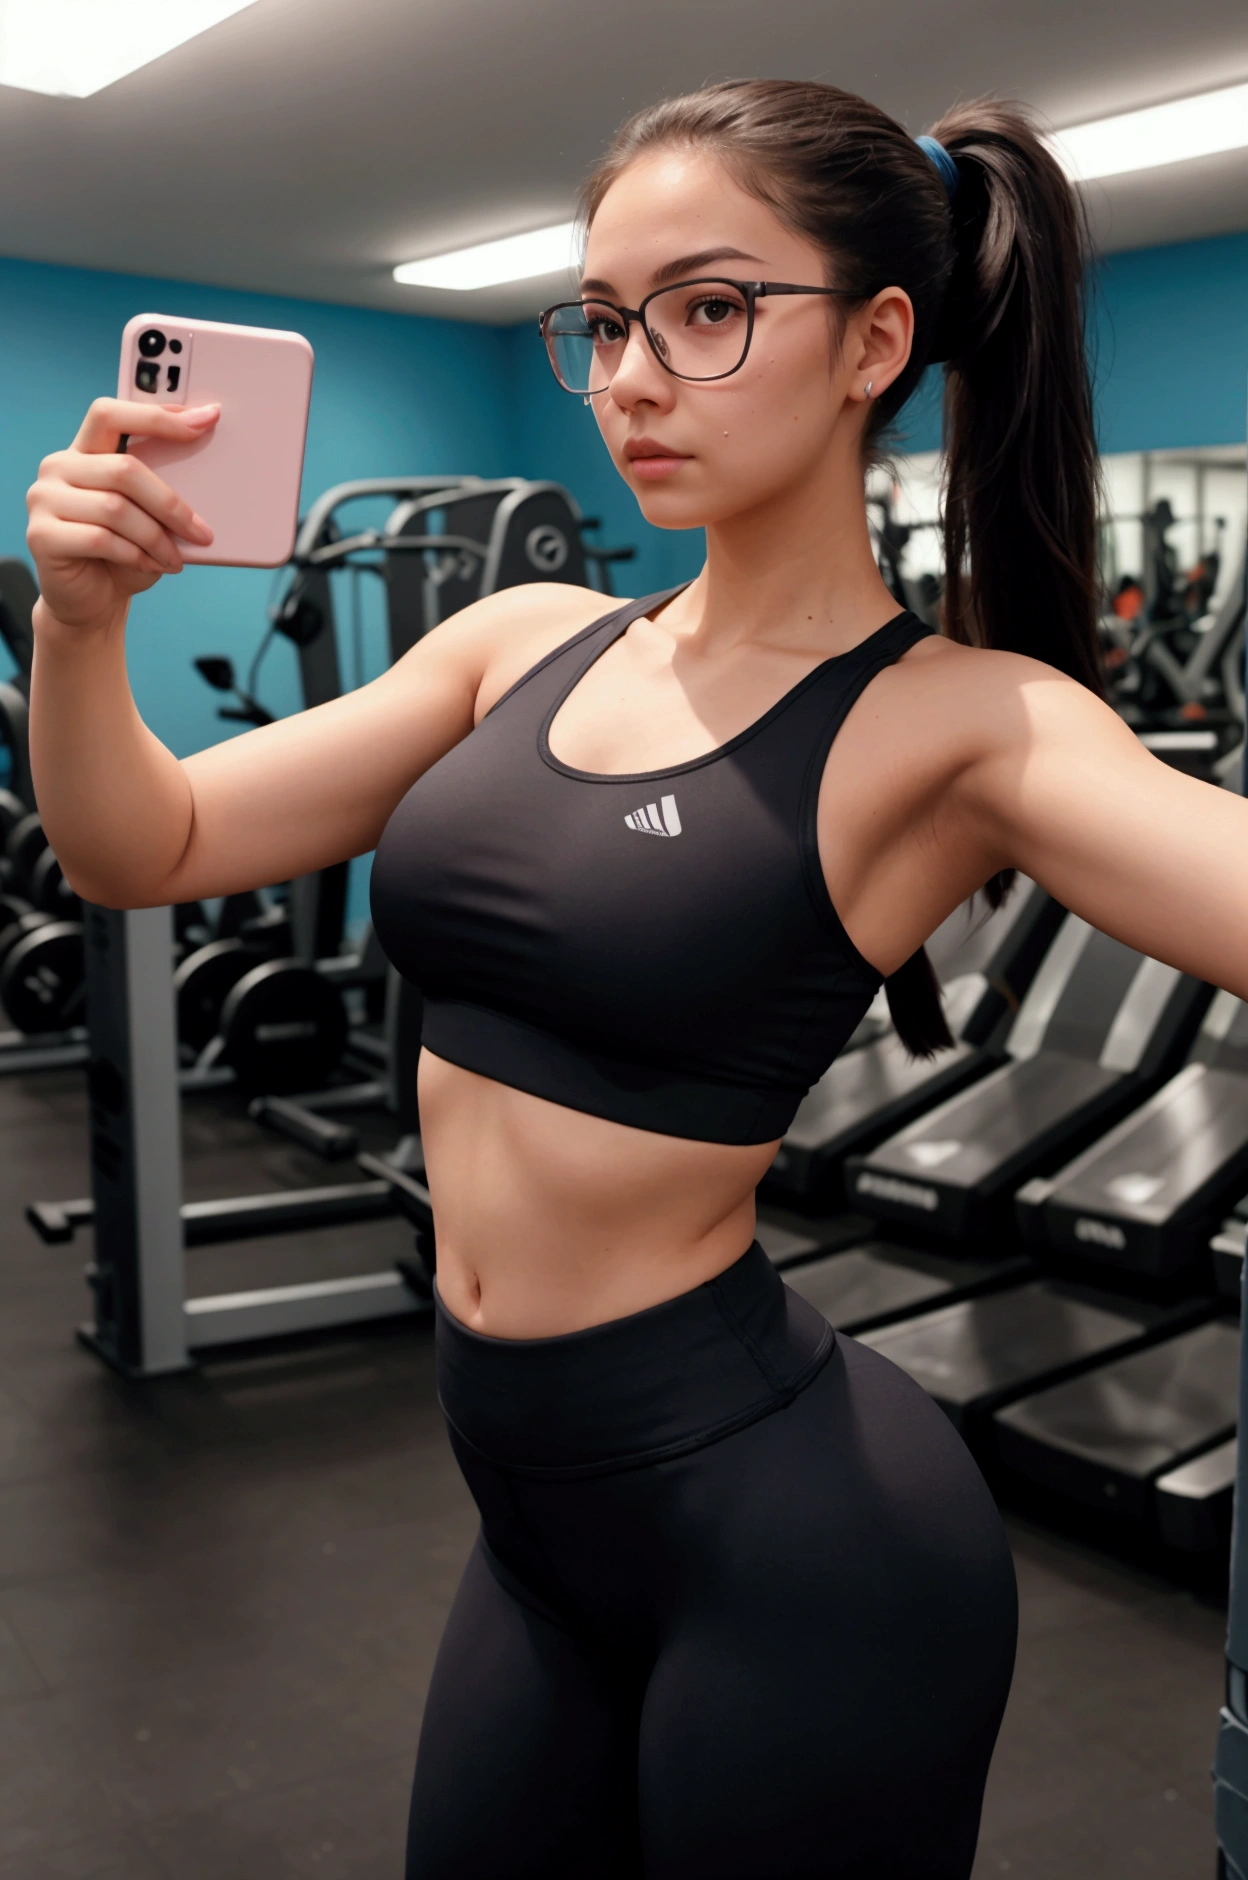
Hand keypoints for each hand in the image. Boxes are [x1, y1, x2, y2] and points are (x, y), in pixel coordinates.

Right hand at [26, 398, 218, 631]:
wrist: (92, 601)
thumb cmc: (125, 554)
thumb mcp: (147, 516)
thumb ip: (161, 488)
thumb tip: (211, 472)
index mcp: (84, 452)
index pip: (112, 415)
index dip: (157, 416)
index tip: (205, 419)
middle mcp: (58, 467)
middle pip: (123, 468)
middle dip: (171, 504)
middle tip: (202, 533)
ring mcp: (44, 499)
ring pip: (116, 508)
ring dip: (156, 539)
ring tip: (175, 559)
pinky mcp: (42, 535)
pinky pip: (101, 539)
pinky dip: (135, 555)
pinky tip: (151, 566)